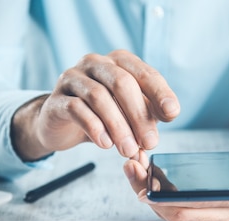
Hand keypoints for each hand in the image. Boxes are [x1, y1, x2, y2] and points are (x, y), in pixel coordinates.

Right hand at [11, 50, 179, 160]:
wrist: (61, 124)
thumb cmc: (101, 115)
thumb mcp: (128, 116)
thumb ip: (145, 120)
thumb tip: (158, 133)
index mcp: (118, 61)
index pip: (144, 73)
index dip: (160, 92)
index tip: (172, 113)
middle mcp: (95, 63)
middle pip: (122, 83)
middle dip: (139, 115)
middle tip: (150, 142)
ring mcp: (73, 78)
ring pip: (98, 96)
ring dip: (118, 126)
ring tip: (128, 150)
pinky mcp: (56, 99)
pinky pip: (76, 109)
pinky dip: (94, 127)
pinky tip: (105, 144)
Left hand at [123, 127, 228, 220]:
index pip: (189, 211)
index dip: (161, 198)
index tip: (142, 177)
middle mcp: (222, 215)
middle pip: (172, 213)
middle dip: (146, 192)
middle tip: (131, 164)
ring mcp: (213, 213)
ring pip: (171, 210)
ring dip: (148, 190)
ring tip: (133, 164)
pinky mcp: (206, 205)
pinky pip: (176, 203)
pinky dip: (158, 188)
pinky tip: (146, 169)